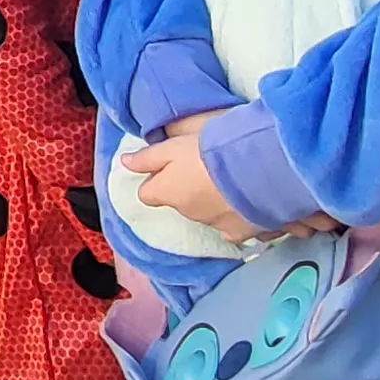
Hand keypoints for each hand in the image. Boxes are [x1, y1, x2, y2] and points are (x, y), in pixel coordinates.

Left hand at [123, 130, 264, 243]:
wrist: (255, 169)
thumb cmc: (209, 151)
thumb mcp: (172, 146)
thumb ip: (147, 157)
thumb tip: (124, 163)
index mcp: (167, 192)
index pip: (147, 193)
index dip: (157, 180)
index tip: (172, 167)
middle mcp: (186, 213)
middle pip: (178, 203)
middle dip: (187, 190)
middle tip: (206, 169)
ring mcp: (213, 226)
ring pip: (205, 214)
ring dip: (212, 201)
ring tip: (231, 182)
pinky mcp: (239, 233)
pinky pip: (232, 228)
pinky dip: (235, 218)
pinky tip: (248, 203)